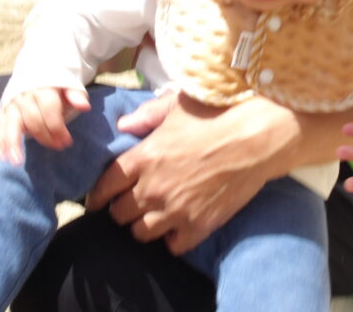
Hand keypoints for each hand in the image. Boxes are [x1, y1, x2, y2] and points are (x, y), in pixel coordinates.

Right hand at [0, 87, 89, 164]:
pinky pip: (0, 127)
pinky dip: (0, 142)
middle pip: (32, 119)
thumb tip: (85, 107)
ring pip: (11, 124)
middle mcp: (25, 96)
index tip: (67, 142)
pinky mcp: (4, 111)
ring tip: (16, 162)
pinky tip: (3, 157)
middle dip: (44, 137)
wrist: (35, 73)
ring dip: (12, 143)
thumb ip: (76, 96)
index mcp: (43, 89)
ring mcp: (12, 104)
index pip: (49, 110)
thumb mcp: (69, 86)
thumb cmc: (56, 86)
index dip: (58, 128)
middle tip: (57, 148)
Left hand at [86, 93, 303, 254]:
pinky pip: (172, 246)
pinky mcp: (198, 227)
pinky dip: (173, 238)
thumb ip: (147, 116)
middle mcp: (152, 188)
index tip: (98, 200)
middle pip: (119, 214)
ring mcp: (175, 211)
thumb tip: (123, 125)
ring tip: (154, 216)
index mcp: (143, 158)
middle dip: (122, 209)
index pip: (105, 186)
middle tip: (131, 203)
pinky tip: (179, 226)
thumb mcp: (177, 106)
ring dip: (144, 225)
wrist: (254, 139)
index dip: (98, 195)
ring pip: (141, 233)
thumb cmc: (216, 115)